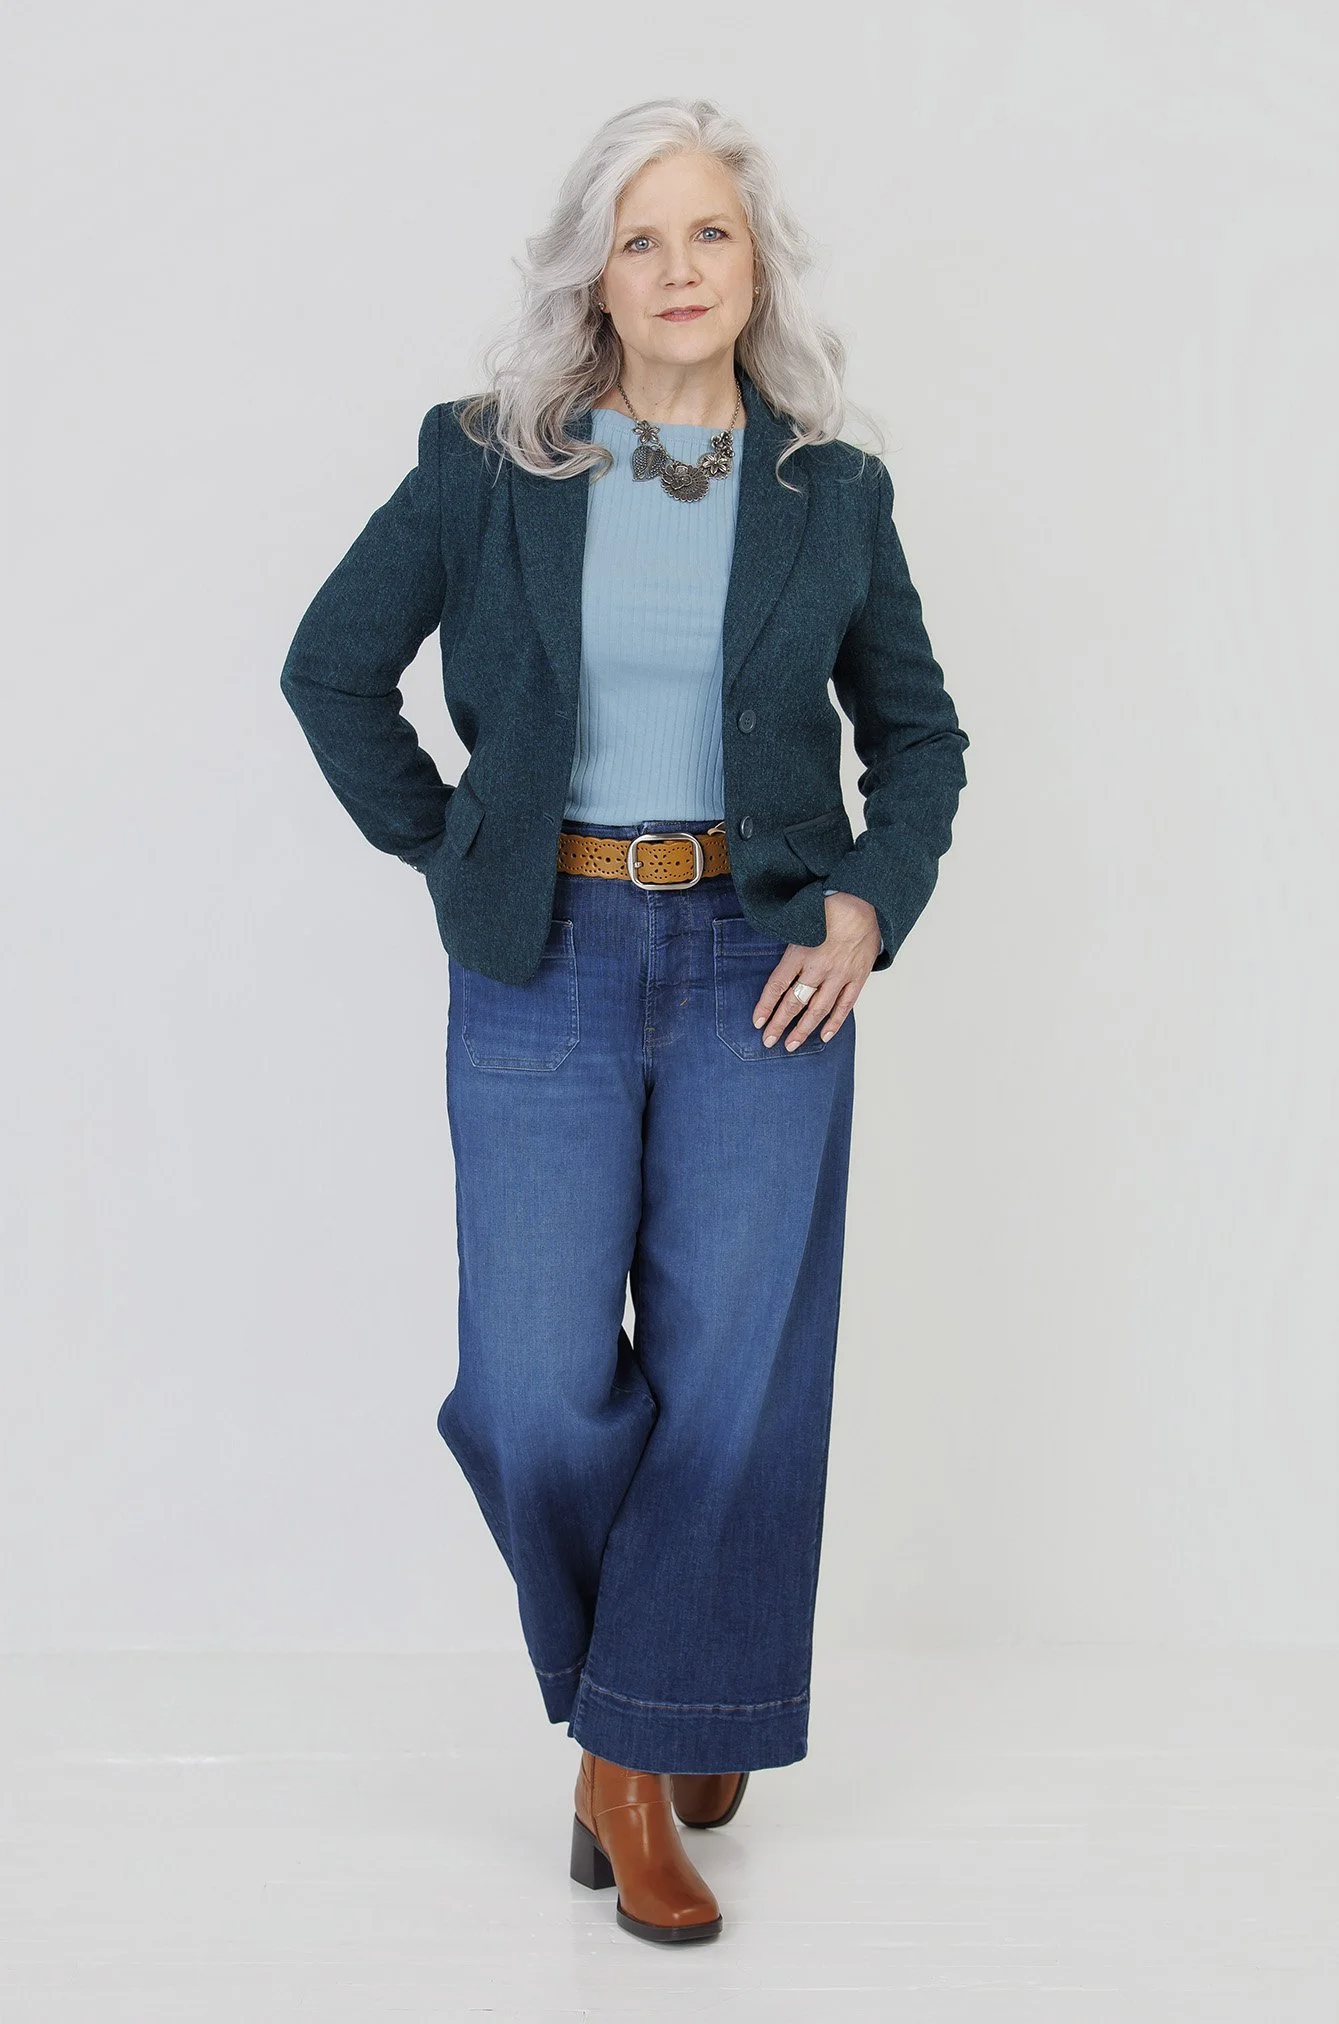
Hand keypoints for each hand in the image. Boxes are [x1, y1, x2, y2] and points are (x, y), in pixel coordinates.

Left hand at [752, 892, 881, 1050]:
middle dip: (779, 1024)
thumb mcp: (800, 922)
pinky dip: (834, 1022)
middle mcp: (818, 967)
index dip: (765, 1006)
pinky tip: (824, 1036)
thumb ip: (790, 946)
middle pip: (794, 1002)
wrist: (862, 900)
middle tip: (768, 1040)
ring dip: (803, 1029)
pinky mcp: (857, 977)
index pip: (777, 985)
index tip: (757, 1021)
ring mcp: (839, 974)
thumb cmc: (829, 907)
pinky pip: (844, 1005)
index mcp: (800, 952)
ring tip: (791, 1045)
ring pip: (818, 1009)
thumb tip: (778, 968)